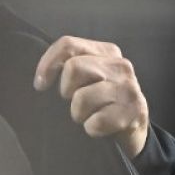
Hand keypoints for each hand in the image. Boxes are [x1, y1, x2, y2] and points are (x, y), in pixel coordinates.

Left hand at [33, 35, 149, 157]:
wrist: (134, 127)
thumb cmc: (101, 101)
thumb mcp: (87, 78)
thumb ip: (68, 67)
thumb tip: (40, 79)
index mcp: (106, 52)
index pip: (68, 45)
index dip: (48, 64)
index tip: (40, 84)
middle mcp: (120, 65)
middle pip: (73, 68)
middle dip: (66, 91)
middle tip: (74, 102)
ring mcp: (128, 88)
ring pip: (81, 98)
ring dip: (78, 114)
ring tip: (89, 115)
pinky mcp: (134, 111)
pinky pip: (96, 122)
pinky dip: (92, 129)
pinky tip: (100, 127)